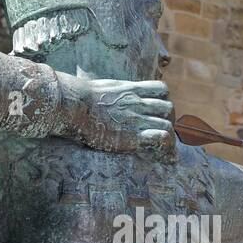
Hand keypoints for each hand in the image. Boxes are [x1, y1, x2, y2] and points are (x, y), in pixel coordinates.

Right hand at [56, 73, 174, 158]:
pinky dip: (164, 145)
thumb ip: (110, 91)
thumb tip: (98, 97)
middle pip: (168, 108)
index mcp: (131, 90)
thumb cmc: (78, 98)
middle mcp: (138, 103)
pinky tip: (159, 154)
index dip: (163, 101)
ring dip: (168, 135)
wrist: (73, 105)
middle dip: (168, 120)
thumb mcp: (100, 88)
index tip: (158, 112)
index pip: (161, 90)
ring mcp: (137, 119)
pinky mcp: (133, 136)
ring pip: (168, 124)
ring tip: (161, 147)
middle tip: (160, 132)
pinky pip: (161, 137)